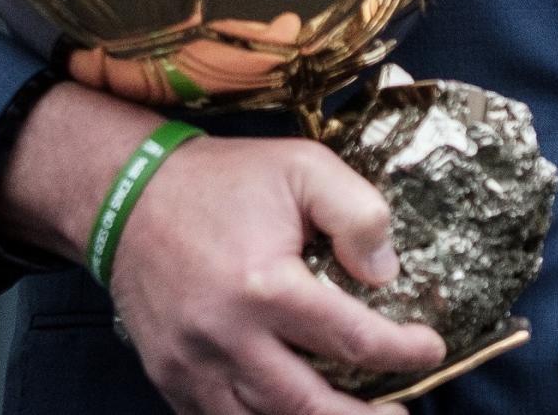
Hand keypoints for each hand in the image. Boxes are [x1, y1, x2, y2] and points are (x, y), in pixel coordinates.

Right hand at [0, 84, 440, 414]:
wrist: (126, 194)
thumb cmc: (222, 181)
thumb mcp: (301, 166)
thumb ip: (355, 212)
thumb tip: (386, 273)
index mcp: (265, 286)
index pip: (351, 339)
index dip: (401, 351)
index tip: (430, 348)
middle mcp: (228, 338)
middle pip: (307, 406)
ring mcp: (193, 366)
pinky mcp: (170, 377)